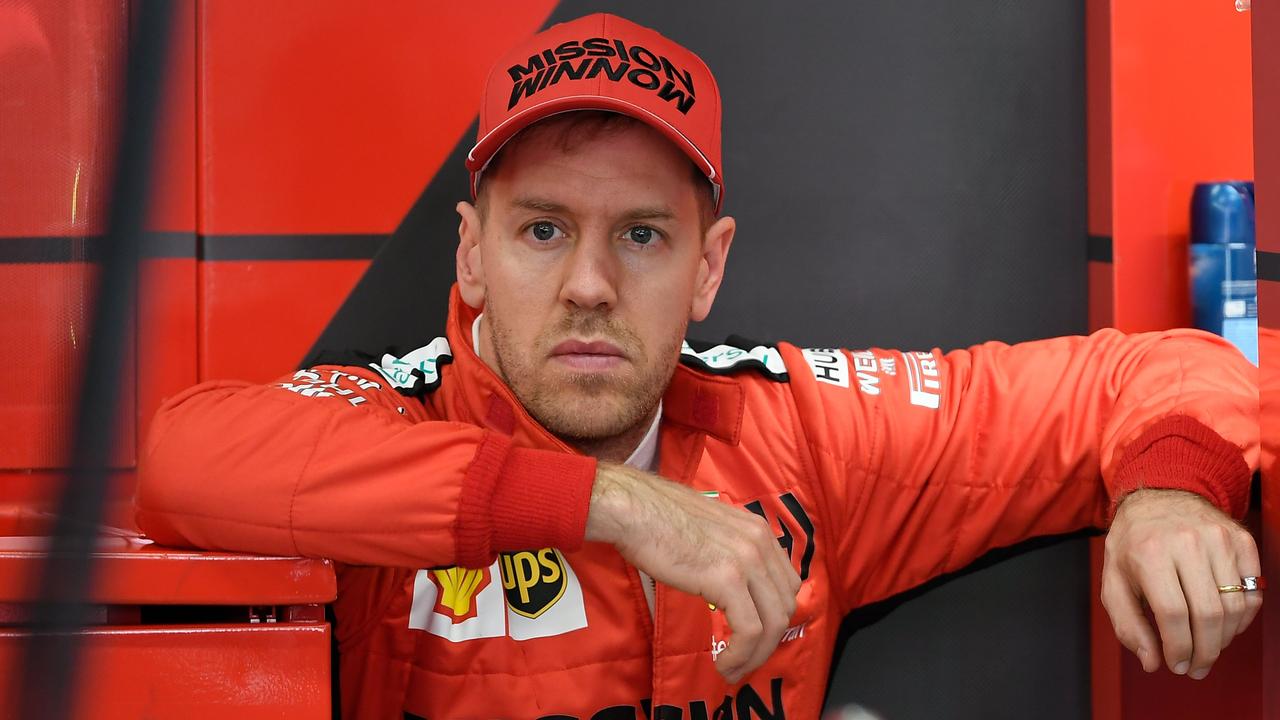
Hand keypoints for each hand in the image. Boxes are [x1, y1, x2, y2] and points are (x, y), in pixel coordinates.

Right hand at [585, 462, 800, 682]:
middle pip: (785, 605)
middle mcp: (760, 543)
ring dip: (755, 656)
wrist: (633, 510)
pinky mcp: (727, 579)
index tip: (753, 638)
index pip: (786, 584)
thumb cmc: (656, 519)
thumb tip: (729, 586)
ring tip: (732, 670)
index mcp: (757, 530)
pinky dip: (740, 655)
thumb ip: (728, 552)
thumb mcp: (708, 531)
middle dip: (768, 641)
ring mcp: (746, 560)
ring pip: (773, 623)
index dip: (773, 617)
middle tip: (743, 660)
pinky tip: (723, 664)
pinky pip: (749, 630)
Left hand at [1101, 488, 1261, 678]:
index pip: (1174, 614)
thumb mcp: (1114, 579)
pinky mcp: (1241, 540)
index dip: (1179, 648)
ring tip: (1208, 647)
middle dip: (1205, 652)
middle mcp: (1187, 542)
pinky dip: (1243, 618)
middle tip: (1198, 668)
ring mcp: (1219, 539)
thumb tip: (1151, 661)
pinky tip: (1224, 626)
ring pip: (1235, 607)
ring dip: (1224, 639)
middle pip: (1209, 614)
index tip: (1177, 666)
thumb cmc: (1133, 543)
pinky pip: (1252, 592)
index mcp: (1150, 552)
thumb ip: (1127, 623)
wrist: (1161, 495)